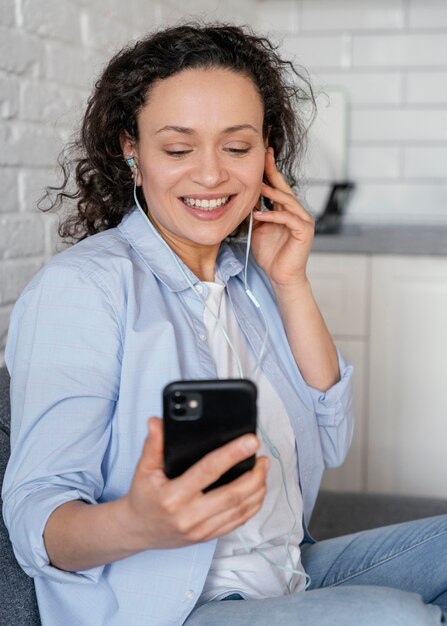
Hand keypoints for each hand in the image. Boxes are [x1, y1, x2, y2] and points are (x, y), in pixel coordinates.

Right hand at [123, 418, 267, 549]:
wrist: (137, 531)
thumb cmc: (144, 498)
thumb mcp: (143, 469)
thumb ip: (153, 444)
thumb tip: (157, 422)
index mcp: (174, 496)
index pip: (209, 471)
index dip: (232, 454)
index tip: (250, 441)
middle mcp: (189, 516)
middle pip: (233, 495)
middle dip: (254, 475)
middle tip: (263, 458)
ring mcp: (201, 529)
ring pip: (240, 510)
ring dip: (258, 489)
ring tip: (263, 470)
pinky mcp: (208, 536)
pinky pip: (238, 522)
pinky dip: (253, 506)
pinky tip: (257, 491)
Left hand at [251, 147, 314, 287]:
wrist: (281, 276)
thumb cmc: (270, 255)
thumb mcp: (257, 229)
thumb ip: (254, 213)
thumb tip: (243, 198)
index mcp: (286, 210)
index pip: (278, 186)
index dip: (270, 170)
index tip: (263, 154)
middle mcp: (297, 212)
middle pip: (284, 188)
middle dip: (273, 172)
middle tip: (263, 157)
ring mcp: (303, 221)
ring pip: (287, 201)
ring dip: (272, 193)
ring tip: (257, 186)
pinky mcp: (304, 231)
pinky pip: (287, 218)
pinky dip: (273, 215)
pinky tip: (259, 214)